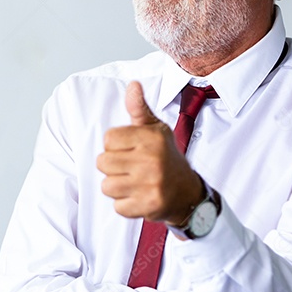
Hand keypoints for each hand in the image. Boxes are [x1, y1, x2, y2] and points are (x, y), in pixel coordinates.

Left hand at [96, 81, 204, 224]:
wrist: (188, 193)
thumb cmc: (166, 157)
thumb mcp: (156, 129)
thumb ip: (139, 108)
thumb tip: (133, 85)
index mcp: (152, 138)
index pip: (108, 138)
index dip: (115, 145)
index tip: (130, 149)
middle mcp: (152, 160)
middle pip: (102, 162)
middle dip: (113, 166)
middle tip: (131, 167)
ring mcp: (150, 184)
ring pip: (107, 186)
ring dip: (117, 187)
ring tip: (135, 182)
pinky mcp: (148, 206)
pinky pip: (118, 206)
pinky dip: (126, 204)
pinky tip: (139, 197)